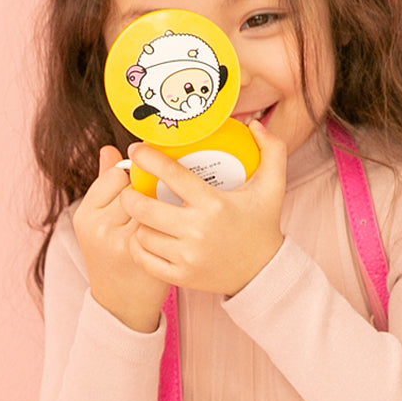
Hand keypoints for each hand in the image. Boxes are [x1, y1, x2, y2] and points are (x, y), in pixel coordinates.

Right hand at [72, 146, 171, 332]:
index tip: (140, 187)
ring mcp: (124, 244)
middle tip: (158, 201)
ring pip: (154, 205)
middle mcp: (101, 230)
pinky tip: (177, 231)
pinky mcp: (148, 257)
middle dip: (151, 191)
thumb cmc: (113, 255)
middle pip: (136, 188)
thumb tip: (109, 148)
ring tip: (169, 215)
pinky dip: (175, 224)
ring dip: (165, 205)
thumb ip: (103, 184)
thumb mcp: (98, 220)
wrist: (121, 304)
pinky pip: (167, 226)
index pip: (116, 175)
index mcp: (86, 215)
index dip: (132, 178)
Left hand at [119, 121, 286, 296]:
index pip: (171, 175)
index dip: (148, 158)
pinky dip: (138, 246)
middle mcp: (198, 230)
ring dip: (136, 221)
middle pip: (143, 208)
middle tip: (130, 188)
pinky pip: (144, 258)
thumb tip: (254, 124)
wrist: (264, 271)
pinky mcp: (181, 276)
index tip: (136, 150)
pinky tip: (142, 235)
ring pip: (141, 233)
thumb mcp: (272, 185)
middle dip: (129, 194)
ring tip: (141, 213)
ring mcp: (187, 256)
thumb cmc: (261, 224)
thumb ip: (272, 149)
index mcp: (214, 203)